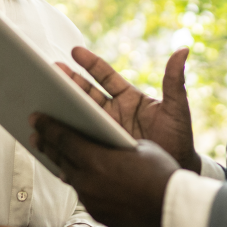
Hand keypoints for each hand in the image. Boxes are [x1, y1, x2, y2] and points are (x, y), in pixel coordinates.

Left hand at [31, 114, 179, 226]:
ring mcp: (91, 199)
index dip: (48, 125)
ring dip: (58, 162)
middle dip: (45, 142)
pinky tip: (75, 175)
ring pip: (69, 176)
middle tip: (34, 132)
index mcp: (97, 158)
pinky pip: (82, 192)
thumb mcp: (140, 148)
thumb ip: (115, 146)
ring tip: (50, 152)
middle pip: (59, 157)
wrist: (173, 212)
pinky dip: (77, 180)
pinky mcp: (98, 214)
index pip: (64, 138)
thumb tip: (104, 147)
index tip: (35, 117)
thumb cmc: (162, 174)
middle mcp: (88, 180)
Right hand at [57, 46, 199, 171]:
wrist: (175, 176)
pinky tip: (51, 133)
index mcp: (128, 98)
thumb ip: (174, 81)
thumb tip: (183, 50)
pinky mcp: (99, 149)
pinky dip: (66, 136)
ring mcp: (104, 130)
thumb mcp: (176, 109)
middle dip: (69, 80)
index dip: (90, 64)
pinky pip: (79, 140)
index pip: (105, 76)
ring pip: (79, 114)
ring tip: (43, 96)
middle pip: (86, 92)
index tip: (75, 51)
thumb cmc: (179, 139)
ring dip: (62, 105)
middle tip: (52, 70)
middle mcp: (113, 112)